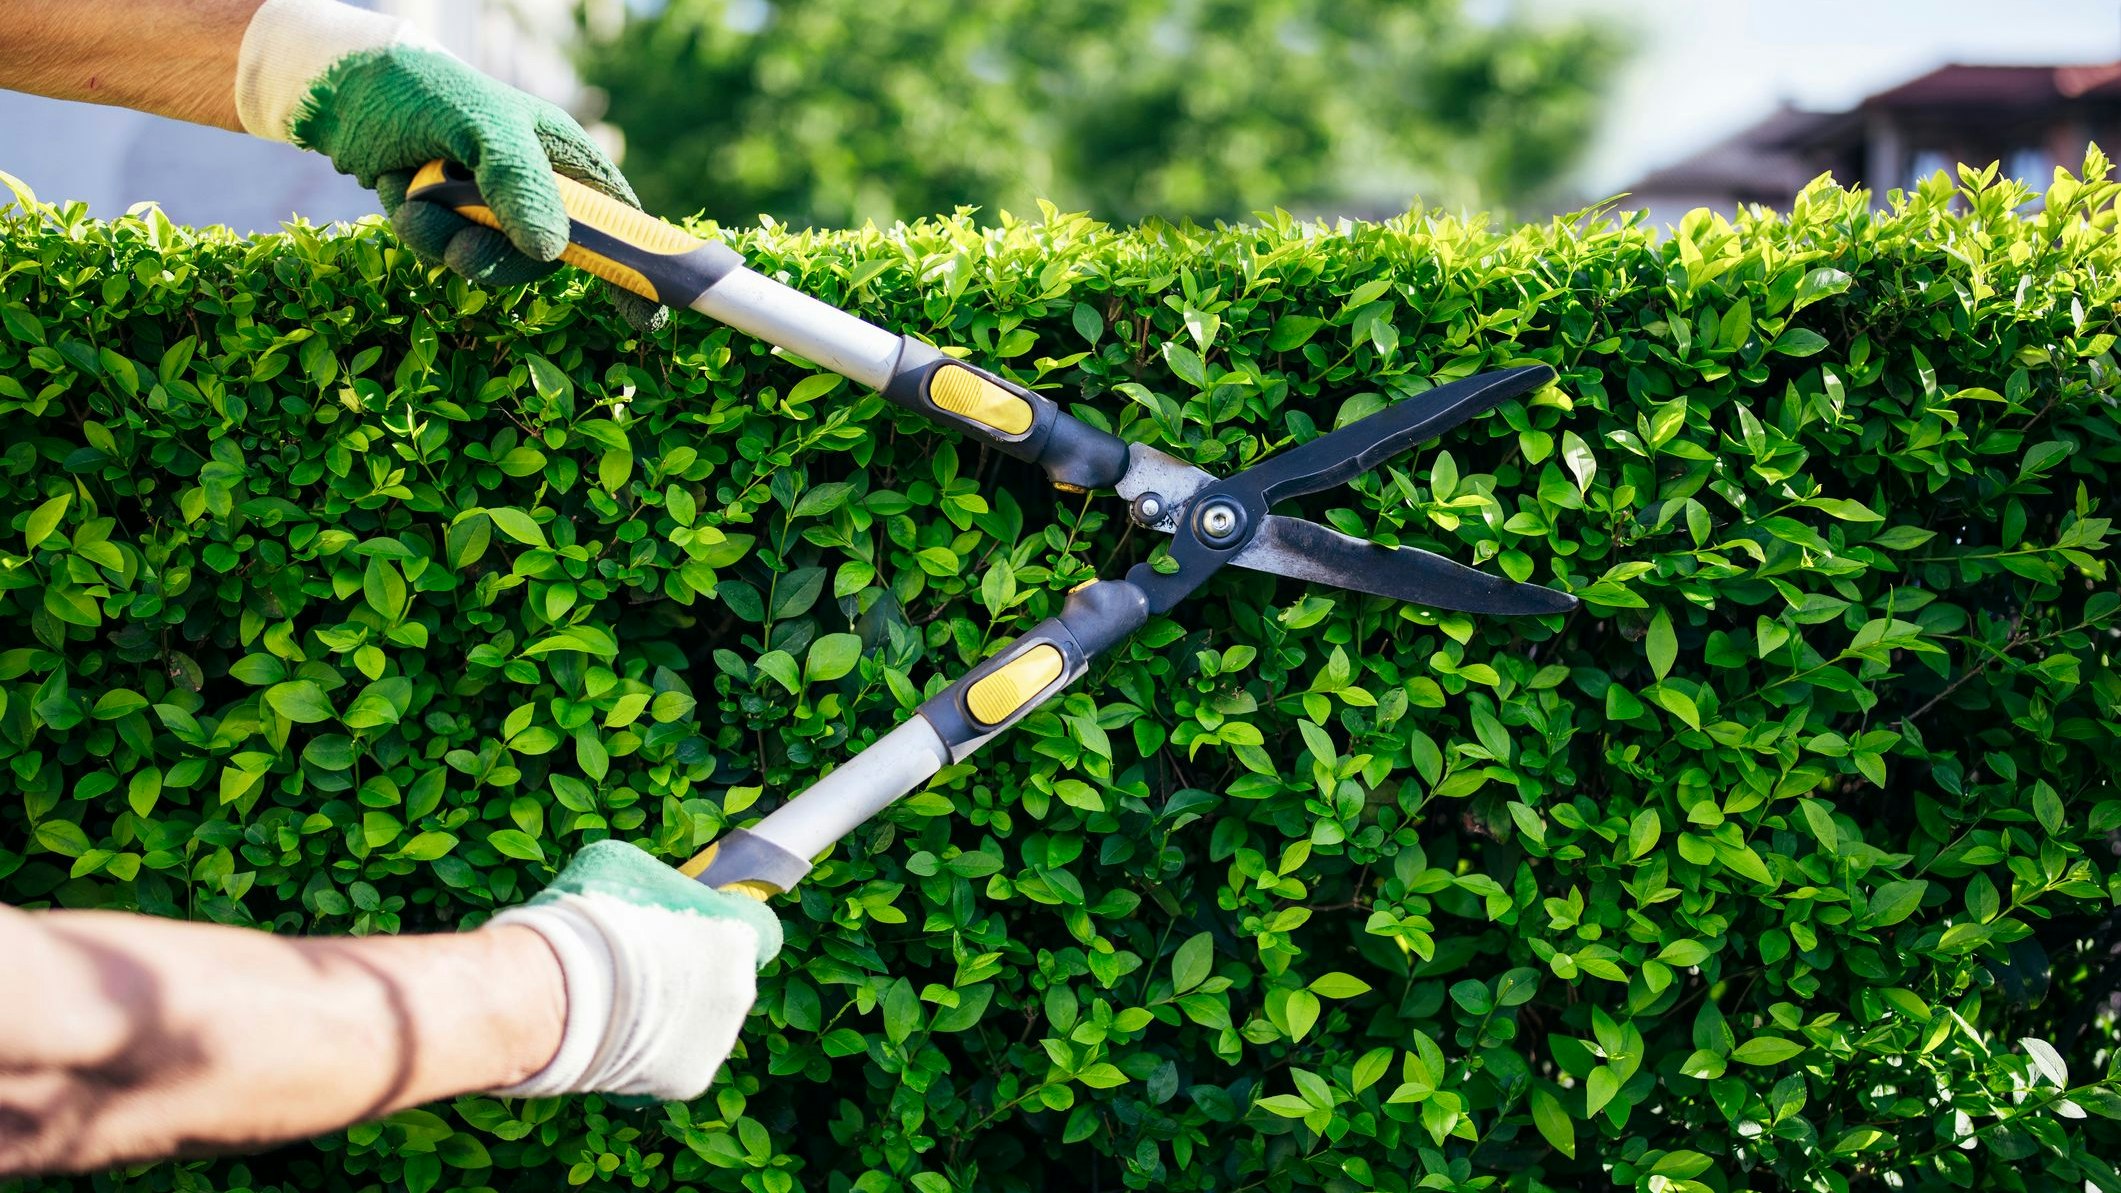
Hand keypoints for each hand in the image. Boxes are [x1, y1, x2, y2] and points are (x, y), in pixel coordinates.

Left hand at [235, 0, 666, 330]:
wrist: (341, 90)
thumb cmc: (422, 90)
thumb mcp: (480, 126)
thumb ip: (520, 184)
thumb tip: (552, 253)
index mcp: (563, 157)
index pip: (618, 221)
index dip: (636, 269)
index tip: (646, 320)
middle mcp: (535, 187)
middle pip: (547, 258)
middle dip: (502, 259)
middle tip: (464, 249)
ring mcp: (492, 209)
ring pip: (493, 263)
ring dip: (449, 244)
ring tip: (415, 203)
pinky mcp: (450, 223)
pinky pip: (449, 256)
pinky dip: (421, 236)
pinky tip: (401, 197)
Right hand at [489, 840, 780, 1100]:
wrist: (559, 994)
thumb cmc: (593, 921)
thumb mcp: (624, 870)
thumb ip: (655, 886)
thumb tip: (651, 895)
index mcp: (739, 937)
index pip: (754, 930)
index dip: (722, 928)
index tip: (694, 927)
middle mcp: (740, 991)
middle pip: (724, 981)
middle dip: (691, 976)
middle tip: (642, 971)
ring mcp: (718, 1041)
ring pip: (700, 1027)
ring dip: (671, 1019)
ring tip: (619, 1009)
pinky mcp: (690, 1081)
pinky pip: (673, 1065)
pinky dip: (649, 1059)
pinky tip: (613, 1042)